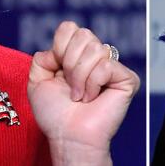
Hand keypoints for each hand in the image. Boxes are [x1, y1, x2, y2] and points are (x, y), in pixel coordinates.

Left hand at [28, 21, 140, 165]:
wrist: (68, 137)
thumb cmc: (55, 115)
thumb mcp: (37, 81)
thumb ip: (42, 57)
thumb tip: (58, 48)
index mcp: (77, 55)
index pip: (70, 28)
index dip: (59, 48)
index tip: (57, 72)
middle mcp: (97, 57)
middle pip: (83, 34)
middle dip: (69, 63)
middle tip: (70, 87)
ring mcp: (113, 67)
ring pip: (95, 49)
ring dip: (79, 77)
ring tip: (80, 96)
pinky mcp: (127, 79)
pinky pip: (105, 66)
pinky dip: (92, 84)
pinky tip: (92, 99)